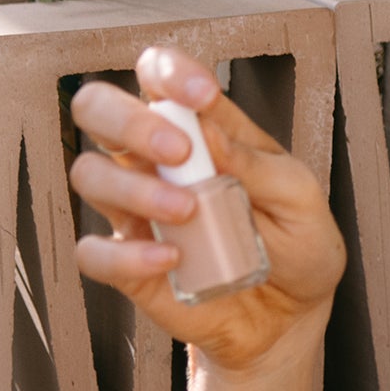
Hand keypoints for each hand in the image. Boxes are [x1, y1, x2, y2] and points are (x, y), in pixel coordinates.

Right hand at [70, 46, 344, 390]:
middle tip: (178, 151)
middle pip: (96, 109)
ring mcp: (135, 210)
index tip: (201, 95)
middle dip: (128, 120)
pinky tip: (172, 259)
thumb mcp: (300, 202)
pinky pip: (94, 252)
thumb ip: (257, 165)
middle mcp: (154, 161)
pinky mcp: (128, 264)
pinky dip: (127, 254)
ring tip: (188, 212)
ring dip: (135, 188)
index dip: (168, 71)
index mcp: (199, 130)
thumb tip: (206, 131)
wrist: (291, 319)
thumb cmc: (296, 246)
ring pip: (89, 174)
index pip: (158, 75)